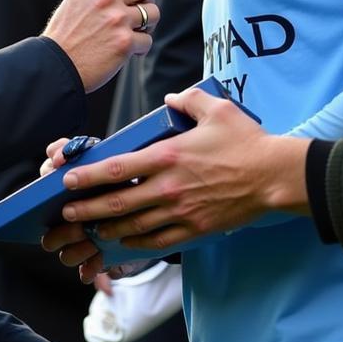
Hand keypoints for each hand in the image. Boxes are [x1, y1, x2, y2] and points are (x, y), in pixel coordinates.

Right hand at [43, 0, 159, 92]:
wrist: (55, 67)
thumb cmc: (64, 38)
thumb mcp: (74, 2)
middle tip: (141, 10)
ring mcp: (116, 20)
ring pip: (153, 13)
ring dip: (148, 24)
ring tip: (132, 33)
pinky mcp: (124, 43)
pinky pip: (147, 40)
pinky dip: (140, 47)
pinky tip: (125, 51)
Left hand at [44, 86, 309, 255]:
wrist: (275, 176)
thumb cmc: (246, 141)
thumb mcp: (216, 109)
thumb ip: (187, 100)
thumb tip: (169, 99)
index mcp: (169, 156)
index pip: (118, 168)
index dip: (89, 176)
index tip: (68, 180)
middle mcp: (169, 187)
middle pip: (118, 202)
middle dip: (87, 208)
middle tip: (66, 212)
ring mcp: (181, 211)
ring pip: (134, 225)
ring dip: (107, 227)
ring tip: (89, 228)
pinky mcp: (195, 228)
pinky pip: (158, 240)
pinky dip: (136, 242)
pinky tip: (123, 240)